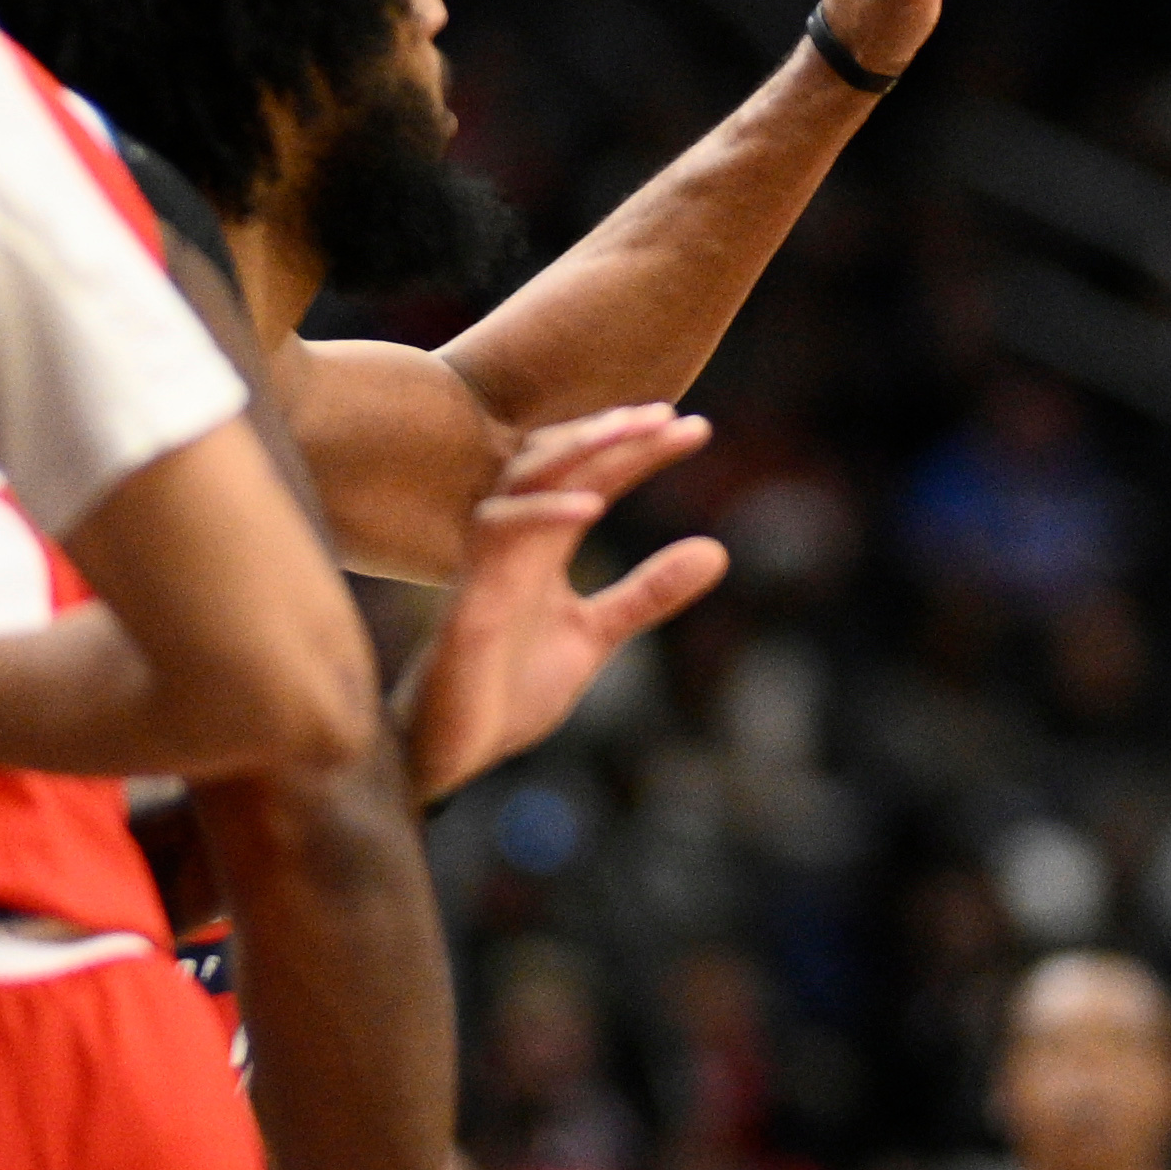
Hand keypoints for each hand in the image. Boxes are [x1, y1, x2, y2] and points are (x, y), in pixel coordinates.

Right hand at [400, 407, 726, 799]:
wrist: (451, 753)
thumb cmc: (510, 688)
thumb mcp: (594, 635)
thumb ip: (647, 593)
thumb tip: (718, 550)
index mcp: (541, 547)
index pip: (592, 478)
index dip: (638, 449)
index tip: (696, 428)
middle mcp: (512, 542)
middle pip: (556, 460)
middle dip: (609, 433)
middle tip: (667, 415)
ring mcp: (486, 565)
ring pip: (522, 479)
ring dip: (576, 450)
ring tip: (629, 432)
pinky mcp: (468, 599)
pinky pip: (498, 536)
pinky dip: (544, 512)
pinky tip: (593, 505)